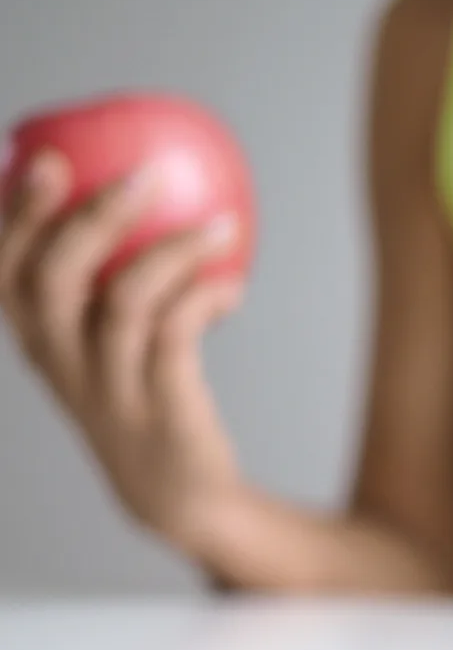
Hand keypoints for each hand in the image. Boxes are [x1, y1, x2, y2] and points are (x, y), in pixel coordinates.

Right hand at [0, 150, 246, 553]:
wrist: (179, 495)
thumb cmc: (147, 397)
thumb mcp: (110, 343)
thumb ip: (110, 281)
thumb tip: (149, 188)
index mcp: (40, 341)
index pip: (3, 271)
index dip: (14, 214)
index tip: (41, 154)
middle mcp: (62, 364)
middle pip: (52, 279)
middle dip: (91, 217)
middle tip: (143, 175)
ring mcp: (109, 390)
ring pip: (124, 303)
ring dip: (176, 252)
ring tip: (223, 223)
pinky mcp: (161, 412)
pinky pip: (177, 338)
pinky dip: (204, 299)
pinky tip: (233, 285)